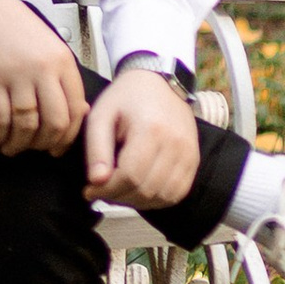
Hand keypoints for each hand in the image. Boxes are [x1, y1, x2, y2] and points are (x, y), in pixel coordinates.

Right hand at [0, 0, 87, 155]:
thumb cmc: (7, 21)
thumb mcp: (44, 43)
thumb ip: (60, 75)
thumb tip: (78, 110)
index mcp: (60, 59)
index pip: (74, 110)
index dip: (66, 136)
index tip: (56, 147)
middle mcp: (42, 68)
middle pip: (54, 122)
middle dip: (44, 144)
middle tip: (33, 150)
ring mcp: (16, 73)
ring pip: (26, 125)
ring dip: (18, 144)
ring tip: (10, 147)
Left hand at [84, 63, 200, 210]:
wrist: (160, 81)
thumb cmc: (126, 97)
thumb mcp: (102, 115)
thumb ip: (97, 149)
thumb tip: (96, 182)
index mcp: (151, 129)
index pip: (131, 176)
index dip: (108, 190)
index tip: (90, 190)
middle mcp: (175, 144)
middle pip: (147, 189)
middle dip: (119, 197)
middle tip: (102, 190)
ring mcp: (189, 154)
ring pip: (164, 196)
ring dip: (138, 201)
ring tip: (119, 190)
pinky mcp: (194, 160)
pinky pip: (178, 193)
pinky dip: (157, 199)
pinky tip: (140, 190)